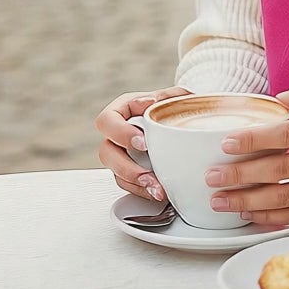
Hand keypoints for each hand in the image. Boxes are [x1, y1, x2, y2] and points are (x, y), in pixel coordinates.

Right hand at [94, 86, 191, 201]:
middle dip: (126, 166)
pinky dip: (143, 191)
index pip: (108, 121)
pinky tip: (157, 193)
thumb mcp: (174, 96)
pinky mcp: (130, 172)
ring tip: (157, 189)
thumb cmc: (172, 106)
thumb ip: (168, 96)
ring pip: (116, 173)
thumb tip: (159, 102)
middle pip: (106, 152)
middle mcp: (116, 135)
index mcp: (121, 110)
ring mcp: (121, 155)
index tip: (144, 142)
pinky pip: (129, 185)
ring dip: (136, 183)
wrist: (182, 123)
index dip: (121, 133)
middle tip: (147, 172)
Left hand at [205, 82, 288, 225]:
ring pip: (283, 197)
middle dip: (240, 175)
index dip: (254, 139)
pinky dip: (268, 217)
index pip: (285, 134)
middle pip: (278, 169)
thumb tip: (280, 98)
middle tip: (211, 176)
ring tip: (219, 200)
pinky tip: (247, 213)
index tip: (226, 143)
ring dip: (247, 200)